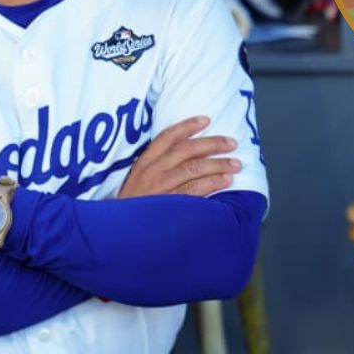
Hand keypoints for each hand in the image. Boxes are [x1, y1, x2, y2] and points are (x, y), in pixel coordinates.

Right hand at [118, 116, 239, 198]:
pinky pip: (195, 190)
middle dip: (212, 143)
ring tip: (235, 164)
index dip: (187, 126)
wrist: (117, 233)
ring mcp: (161, 188)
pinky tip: (226, 181)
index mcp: (144, 163)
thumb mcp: (137, 181)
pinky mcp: (169, 205)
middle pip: (186, 149)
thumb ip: (156, 168)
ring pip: (194, 168)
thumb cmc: (131, 207)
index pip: (166, 137)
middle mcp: (152, 171)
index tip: (206, 119)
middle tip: (232, 143)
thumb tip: (186, 156)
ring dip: (218, 164)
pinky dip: (213, 183)